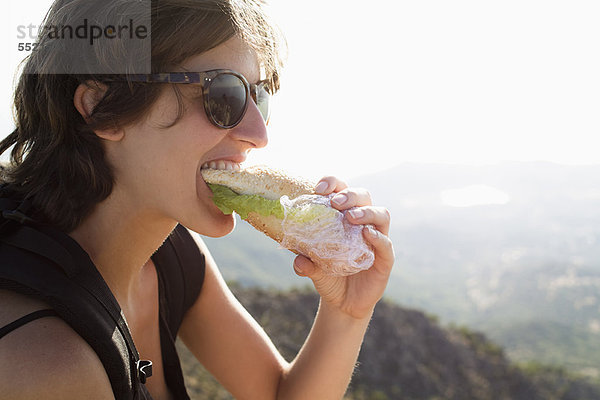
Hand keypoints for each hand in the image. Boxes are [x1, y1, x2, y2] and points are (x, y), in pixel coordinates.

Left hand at [293, 176, 394, 319]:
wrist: (343, 303)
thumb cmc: (329, 277)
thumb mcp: (313, 270)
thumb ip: (305, 264)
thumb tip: (298, 260)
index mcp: (344, 217)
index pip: (342, 190)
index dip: (333, 183)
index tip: (319, 188)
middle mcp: (363, 223)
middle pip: (364, 197)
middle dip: (350, 194)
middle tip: (335, 203)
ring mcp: (377, 239)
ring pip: (381, 214)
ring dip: (366, 212)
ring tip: (351, 217)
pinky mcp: (386, 259)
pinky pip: (386, 243)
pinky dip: (378, 237)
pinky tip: (367, 234)